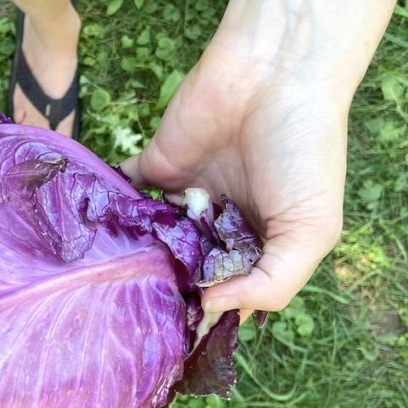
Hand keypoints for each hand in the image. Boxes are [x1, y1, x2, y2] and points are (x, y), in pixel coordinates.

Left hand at [121, 41, 346, 314]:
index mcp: (260, 245)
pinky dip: (109, 213)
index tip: (180, 336)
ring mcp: (185, 197)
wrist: (276, 71)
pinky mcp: (155, 166)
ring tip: (113, 286)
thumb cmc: (306, 150)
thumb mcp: (312, 228)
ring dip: (135, 260)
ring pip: (151, 241)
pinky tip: (95, 240)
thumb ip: (272, 282)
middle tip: (136, 316)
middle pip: (184, 272)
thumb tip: (212, 308)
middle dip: (165, 292)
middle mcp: (220, 226)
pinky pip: (123, 197)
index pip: (227, 294)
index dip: (207, 314)